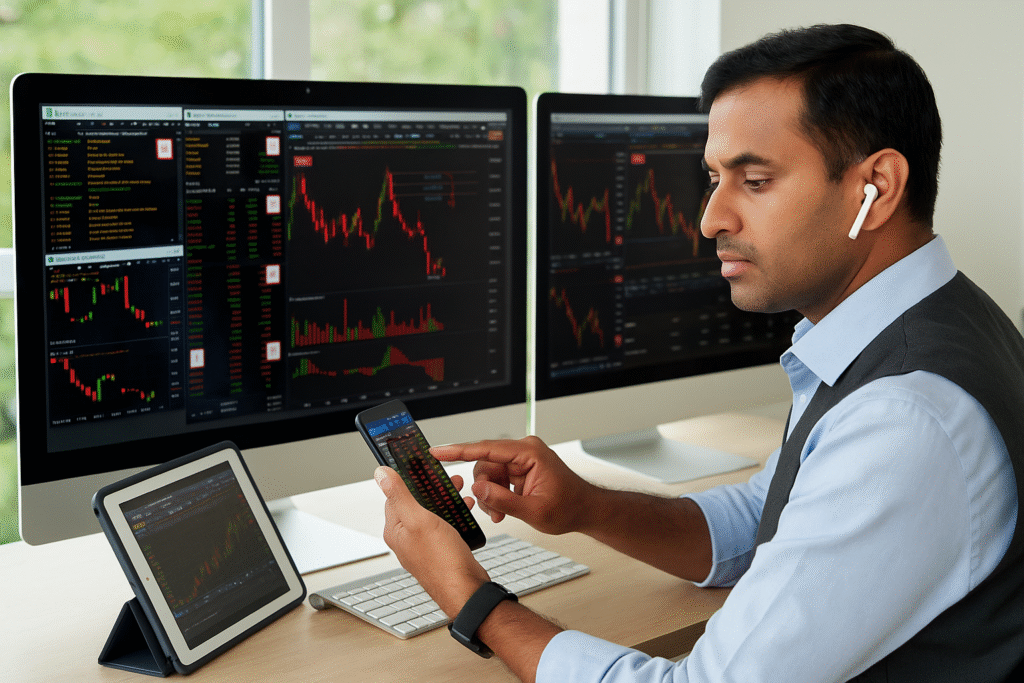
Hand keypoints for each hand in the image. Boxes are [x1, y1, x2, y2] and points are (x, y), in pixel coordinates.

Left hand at [374, 466, 488, 616]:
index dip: (410, 480)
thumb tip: (381, 474)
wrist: (466, 590)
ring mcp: (424, 545)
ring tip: (460, 492)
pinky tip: (464, 511)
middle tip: (448, 480)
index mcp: (396, 530)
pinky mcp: (440, 550)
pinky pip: (445, 525)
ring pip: (432, 513)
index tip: (422, 469)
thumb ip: (399, 495)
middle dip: (433, 489)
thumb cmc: (442, 560)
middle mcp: (407, 538)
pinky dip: (454, 515)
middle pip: (416, 503)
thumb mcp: (418, 520)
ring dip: (446, 500)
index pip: (395, 496)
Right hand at [430, 436, 596, 535]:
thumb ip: (504, 500)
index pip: (487, 449)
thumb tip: (479, 490)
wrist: (585, 510)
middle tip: (491, 511)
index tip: (437, 452)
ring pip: (488, 474)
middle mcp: (524, 451)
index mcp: (529, 453)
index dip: (458, 452)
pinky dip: (496, 495)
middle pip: (485, 464)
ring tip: (500, 514)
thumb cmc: (569, 507)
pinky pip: (496, 478)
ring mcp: (521, 459)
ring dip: (489, 495)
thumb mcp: (534, 511)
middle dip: (484, 489)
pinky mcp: (519, 468)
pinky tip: (503, 510)